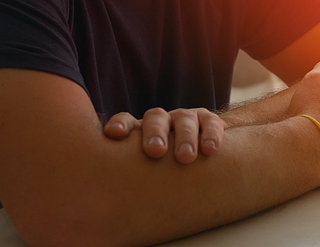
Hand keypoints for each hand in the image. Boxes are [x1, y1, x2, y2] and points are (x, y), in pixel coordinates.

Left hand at [102, 107, 224, 163]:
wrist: (198, 153)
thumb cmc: (161, 169)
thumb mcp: (143, 172)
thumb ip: (128, 175)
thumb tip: (109, 201)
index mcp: (141, 130)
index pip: (126, 122)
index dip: (120, 125)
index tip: (114, 135)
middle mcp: (162, 121)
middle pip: (155, 118)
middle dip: (154, 133)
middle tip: (155, 151)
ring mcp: (185, 119)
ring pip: (184, 119)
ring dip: (184, 137)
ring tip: (185, 157)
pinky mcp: (207, 121)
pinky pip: (210, 122)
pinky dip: (211, 134)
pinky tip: (210, 150)